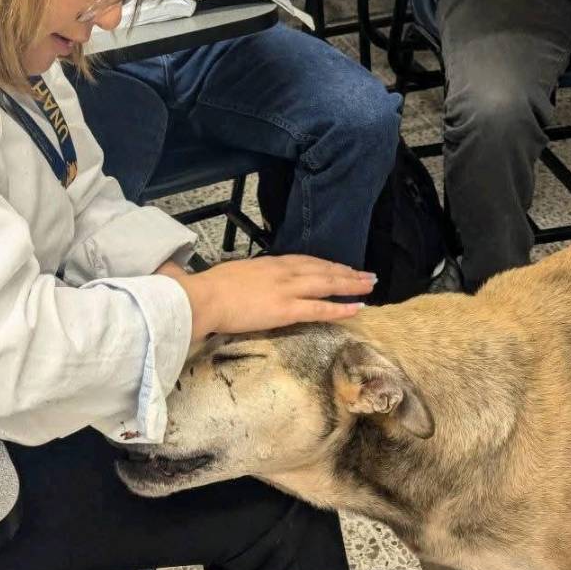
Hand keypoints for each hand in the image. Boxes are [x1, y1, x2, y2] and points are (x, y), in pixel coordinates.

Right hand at [157, 255, 375, 340]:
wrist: (201, 298)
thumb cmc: (203, 290)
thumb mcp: (218, 277)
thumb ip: (224, 277)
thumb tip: (205, 276)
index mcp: (265, 264)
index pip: (302, 261)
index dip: (323, 264)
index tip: (337, 266)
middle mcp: (280, 271)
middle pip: (320, 268)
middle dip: (344, 271)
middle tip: (366, 274)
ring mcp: (286, 288)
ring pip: (326, 283)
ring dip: (350, 284)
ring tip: (369, 285)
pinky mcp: (287, 308)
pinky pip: (321, 308)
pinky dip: (341, 307)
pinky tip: (357, 308)